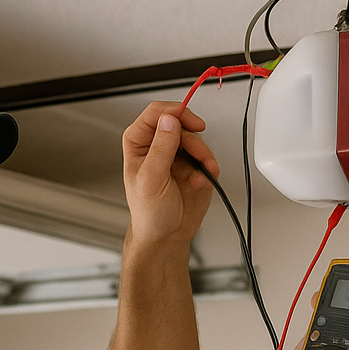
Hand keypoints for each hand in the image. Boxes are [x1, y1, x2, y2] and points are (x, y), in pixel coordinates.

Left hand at [122, 102, 217, 247]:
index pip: (155, 113)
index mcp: (139, 143)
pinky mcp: (194, 166)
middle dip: (193, 141)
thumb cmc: (150, 213)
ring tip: (199, 175)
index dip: (174, 113)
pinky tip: (201, 183)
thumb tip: (169, 120)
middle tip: (199, 154)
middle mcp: (158, 145)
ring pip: (197, 139)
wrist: (167, 236)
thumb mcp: (151, 179)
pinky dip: (208, 168)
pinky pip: (207, 157)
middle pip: (181, 124)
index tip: (189, 121)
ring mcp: (177, 155)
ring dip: (203, 156)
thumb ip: (161, 148)